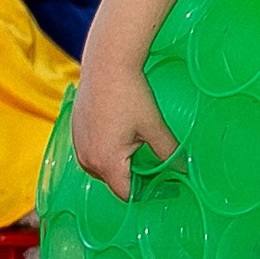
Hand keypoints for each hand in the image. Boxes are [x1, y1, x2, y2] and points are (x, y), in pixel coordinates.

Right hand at [73, 55, 176, 198]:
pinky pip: (93, 151)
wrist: (107, 65)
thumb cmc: (131, 95)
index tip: (165, 185)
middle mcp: (87, 159)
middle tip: (158, 165)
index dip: (147, 192)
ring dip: (120, 163)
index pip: (126, 193)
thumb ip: (168, 152)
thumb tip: (183, 169)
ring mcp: (79, 145)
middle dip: (134, 177)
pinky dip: (108, 150)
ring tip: (140, 147)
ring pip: (102, 167)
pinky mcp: (76, 131)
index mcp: (106, 162)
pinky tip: (123, 134)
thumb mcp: (154, 127)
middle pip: (114, 181)